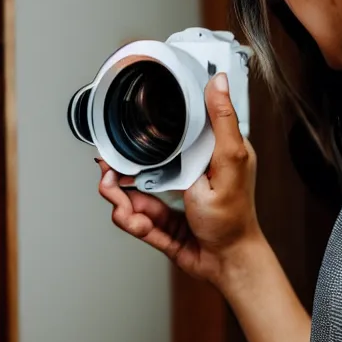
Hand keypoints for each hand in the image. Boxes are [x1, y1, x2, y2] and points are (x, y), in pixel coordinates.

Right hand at [97, 73, 263, 287]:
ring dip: (120, 202)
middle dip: (116, 176)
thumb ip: (221, 121)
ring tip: (125, 209)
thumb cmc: (233, 217)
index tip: (116, 144)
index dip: (134, 140)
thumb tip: (218, 79)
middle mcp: (177, 178)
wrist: (227, 261)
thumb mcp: (229, 161)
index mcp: (195, 158)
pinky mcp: (158, 223)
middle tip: (109, 177)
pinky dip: (130, 222)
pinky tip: (135, 221)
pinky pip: (133, 219)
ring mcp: (165, 202)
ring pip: (127, 196)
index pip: (159, 140)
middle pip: (135, 169)